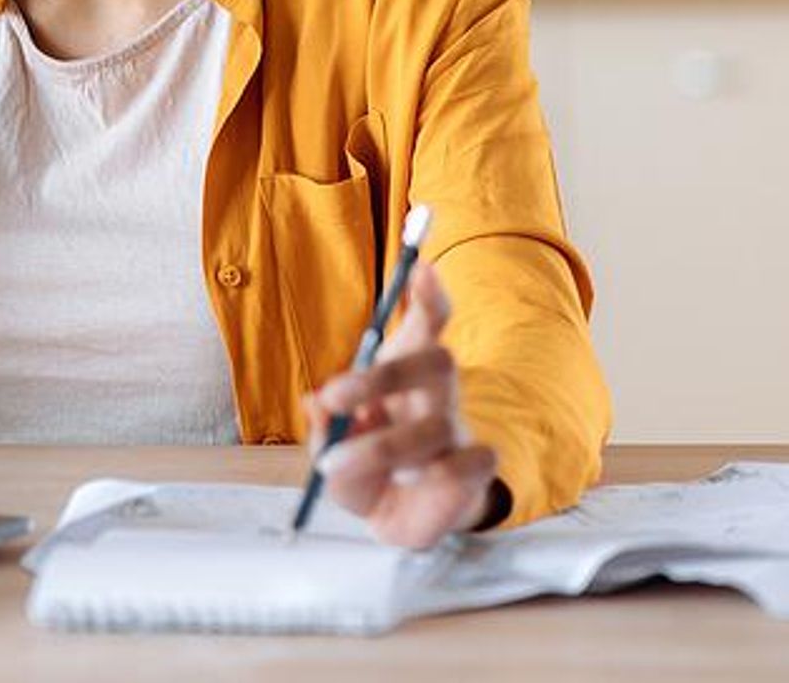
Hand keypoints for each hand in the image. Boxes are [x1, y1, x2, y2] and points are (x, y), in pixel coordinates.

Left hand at [303, 262, 503, 547]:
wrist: (396, 520)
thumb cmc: (361, 470)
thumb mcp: (328, 449)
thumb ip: (322, 428)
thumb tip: (314, 405)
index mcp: (401, 371)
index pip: (426, 323)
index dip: (429, 295)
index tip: (422, 268)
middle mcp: (435, 393)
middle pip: (434, 362)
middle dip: (382, 375)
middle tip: (332, 395)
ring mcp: (458, 429)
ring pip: (437, 423)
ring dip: (382, 446)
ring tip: (340, 464)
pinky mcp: (474, 469)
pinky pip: (466, 463)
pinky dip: (433, 474)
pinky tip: (406, 483)